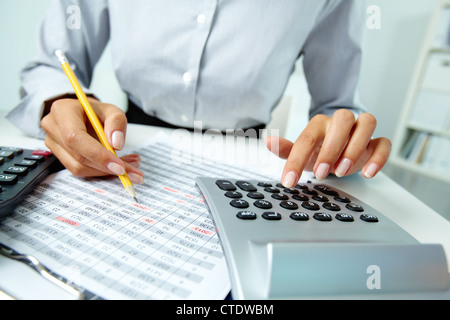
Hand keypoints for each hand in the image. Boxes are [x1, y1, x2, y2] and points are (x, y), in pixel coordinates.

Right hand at [41, 98, 143, 183]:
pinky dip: (102, 171)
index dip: (98, 155)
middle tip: (133, 172)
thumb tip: (116, 144)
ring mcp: (53, 144)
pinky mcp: (60, 156)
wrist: (83, 114)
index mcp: (62, 111)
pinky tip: (119, 166)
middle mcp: (53, 128)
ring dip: (107, 171)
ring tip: (130, 166)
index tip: (120, 167)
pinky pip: (81, 170)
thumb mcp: (112, 110)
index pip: (75, 138)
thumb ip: (117, 122)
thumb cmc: (96, 111)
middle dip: (107, 167)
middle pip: (78, 156)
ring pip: (79, 168)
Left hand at [265, 109, 390, 186]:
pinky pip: (384, 142)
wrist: (338, 153)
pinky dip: (379, 157)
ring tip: (342, 171)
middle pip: (343, 119)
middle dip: (332, 147)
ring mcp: (360, 131)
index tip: (289, 181)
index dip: (297, 160)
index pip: (307, 138)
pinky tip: (368, 173)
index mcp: (319, 124)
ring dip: (355, 147)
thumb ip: (286, 149)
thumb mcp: (302, 154)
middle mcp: (341, 123)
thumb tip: (268, 141)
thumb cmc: (319, 151)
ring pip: (367, 122)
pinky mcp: (376, 143)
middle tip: (321, 172)